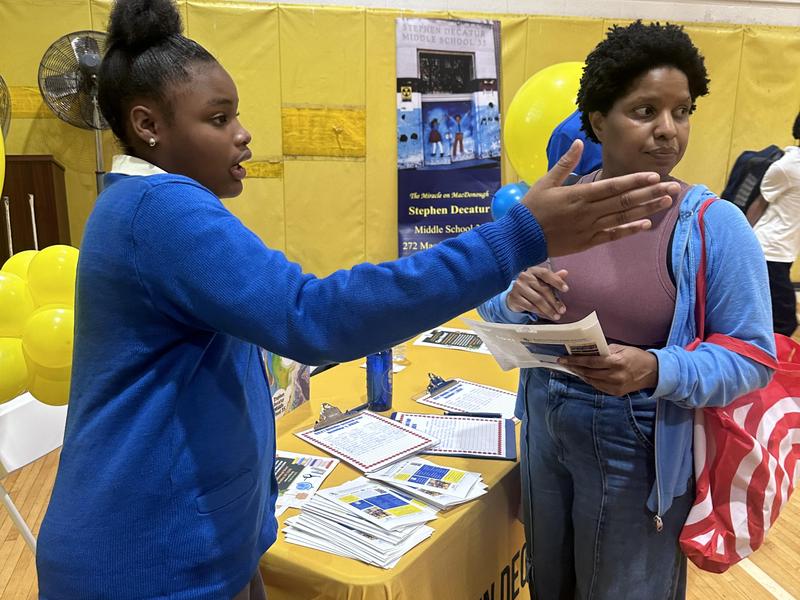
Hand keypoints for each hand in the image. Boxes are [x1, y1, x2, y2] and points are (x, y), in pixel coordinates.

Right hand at [506, 266, 568, 319]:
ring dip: (549, 310)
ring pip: (538, 300)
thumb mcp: (542, 281)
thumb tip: (565, 272)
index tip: (566, 289)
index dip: (557, 281)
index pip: (546, 274)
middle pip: (544, 289)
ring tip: (556, 316)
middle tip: (562, 310)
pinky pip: (530, 306)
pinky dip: (540, 312)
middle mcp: (525, 277)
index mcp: (533, 270)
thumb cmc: (531, 287)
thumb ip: (553, 278)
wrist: (513, 295)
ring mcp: (518, 287)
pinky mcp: (515, 298)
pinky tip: (546, 315)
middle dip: (555, 301)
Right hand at [521, 140, 680, 255]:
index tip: (654, 175)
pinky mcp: (587, 242)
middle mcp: (588, 212)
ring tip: (666, 202)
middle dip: (651, 193)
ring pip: (623, 217)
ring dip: (647, 209)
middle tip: (673, 187)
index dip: (635, 181)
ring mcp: (590, 228)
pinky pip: (612, 235)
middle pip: (625, 201)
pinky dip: (629, 230)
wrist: (521, 238)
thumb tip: (577, 142)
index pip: (613, 186)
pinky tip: (645, 224)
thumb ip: (564, 163)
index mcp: (579, 195)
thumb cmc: (532, 208)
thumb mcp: (545, 181)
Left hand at [558, 344, 658, 395]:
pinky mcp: (616, 393)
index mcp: (616, 362)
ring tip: (572, 367)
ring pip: (591, 381)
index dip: (575, 361)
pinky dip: (589, 380)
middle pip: (588, 372)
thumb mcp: (621, 348)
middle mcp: (615, 376)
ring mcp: (615, 386)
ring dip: (580, 374)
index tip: (563, 358)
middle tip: (564, 362)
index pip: (590, 362)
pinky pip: (598, 386)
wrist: (653, 372)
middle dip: (574, 367)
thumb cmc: (636, 356)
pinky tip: (584, 374)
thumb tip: (588, 349)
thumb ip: (604, 350)